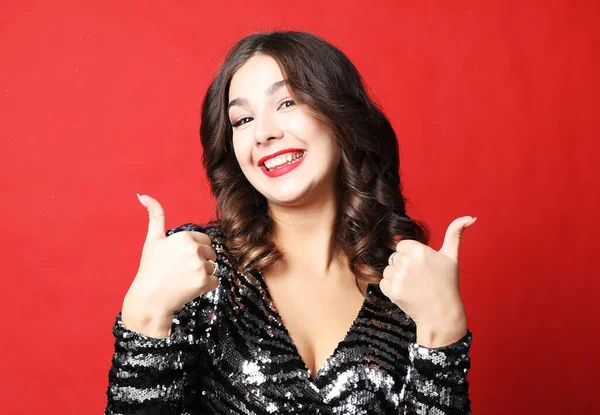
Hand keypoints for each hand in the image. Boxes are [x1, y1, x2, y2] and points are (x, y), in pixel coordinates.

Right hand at [122, 194, 219, 334]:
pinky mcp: (204, 282)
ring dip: (202, 274)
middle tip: (180, 271)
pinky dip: (205, 286)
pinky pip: (215, 281)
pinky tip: (189, 288)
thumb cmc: (150, 269)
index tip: (179, 259)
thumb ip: (155, 216)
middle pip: (210, 253)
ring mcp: (200, 266)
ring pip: (212, 267)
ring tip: (183, 280)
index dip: (193, 251)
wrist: (149, 300)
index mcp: (184, 237)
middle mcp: (194, 249)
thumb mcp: (152, 240)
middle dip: (200, 261)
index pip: (204, 241)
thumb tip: (142, 194)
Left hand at [379, 216, 476, 346]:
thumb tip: (471, 217)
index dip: (411, 255)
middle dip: (404, 266)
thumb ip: (455, 233)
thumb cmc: (447, 284)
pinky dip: (392, 289)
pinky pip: (383, 283)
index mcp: (419, 250)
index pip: (402, 245)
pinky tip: (406, 293)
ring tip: (414, 286)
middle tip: (419, 278)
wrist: (442, 314)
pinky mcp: (392, 290)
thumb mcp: (452, 257)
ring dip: (397, 277)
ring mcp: (399, 277)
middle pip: (394, 257)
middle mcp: (407, 261)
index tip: (422, 266)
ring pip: (388, 270)